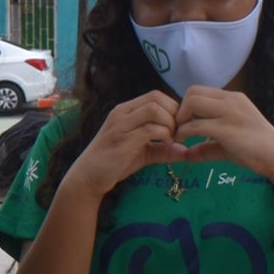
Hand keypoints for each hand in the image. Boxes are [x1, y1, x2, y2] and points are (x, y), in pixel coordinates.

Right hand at [62, 90, 185, 200]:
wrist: (87, 178)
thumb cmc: (113, 164)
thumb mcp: (142, 153)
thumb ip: (163, 150)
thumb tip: (185, 151)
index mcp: (125, 111)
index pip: (155, 95)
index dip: (172, 107)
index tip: (177, 127)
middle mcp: (122, 113)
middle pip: (157, 98)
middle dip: (174, 113)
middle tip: (177, 132)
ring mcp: (121, 125)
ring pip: (154, 109)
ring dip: (169, 123)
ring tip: (171, 139)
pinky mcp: (123, 140)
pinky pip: (150, 129)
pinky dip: (164, 136)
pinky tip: (166, 146)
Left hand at [171, 86, 273, 176]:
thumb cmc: (256, 151)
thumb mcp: (227, 145)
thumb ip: (206, 147)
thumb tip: (185, 154)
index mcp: (232, 99)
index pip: (198, 90)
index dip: (184, 105)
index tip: (181, 124)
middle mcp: (231, 101)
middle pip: (192, 92)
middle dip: (179, 110)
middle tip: (178, 129)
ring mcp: (230, 113)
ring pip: (192, 103)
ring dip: (179, 120)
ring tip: (178, 136)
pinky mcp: (228, 129)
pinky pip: (196, 125)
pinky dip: (184, 133)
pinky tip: (182, 145)